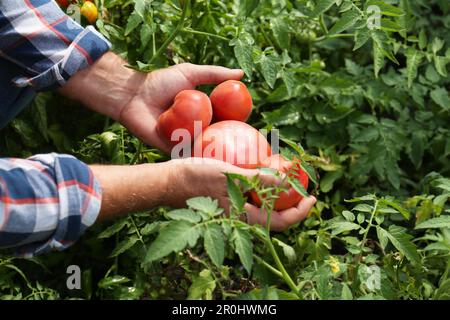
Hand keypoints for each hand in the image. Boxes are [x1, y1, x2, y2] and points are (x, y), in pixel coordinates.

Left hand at [60, 52, 243, 152]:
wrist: (134, 95)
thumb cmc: (160, 81)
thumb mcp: (190, 73)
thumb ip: (214, 74)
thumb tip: (241, 74)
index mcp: (202, 113)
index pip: (225, 122)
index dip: (238, 127)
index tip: (252, 132)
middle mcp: (196, 128)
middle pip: (218, 140)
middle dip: (232, 147)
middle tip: (248, 154)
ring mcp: (185, 140)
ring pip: (205, 151)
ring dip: (218, 157)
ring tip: (235, 164)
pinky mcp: (172, 150)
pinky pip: (188, 156)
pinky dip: (199, 160)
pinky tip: (213, 166)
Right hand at [169, 158, 316, 230]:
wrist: (167, 181)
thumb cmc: (196, 178)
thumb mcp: (230, 175)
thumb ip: (260, 179)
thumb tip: (289, 182)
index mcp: (244, 218)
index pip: (281, 222)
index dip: (301, 212)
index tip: (313, 197)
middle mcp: (241, 218)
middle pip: (275, 216)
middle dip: (293, 203)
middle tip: (304, 184)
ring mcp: (234, 209)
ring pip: (263, 206)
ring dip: (278, 193)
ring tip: (288, 176)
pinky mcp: (226, 199)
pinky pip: (251, 196)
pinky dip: (262, 186)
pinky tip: (263, 169)